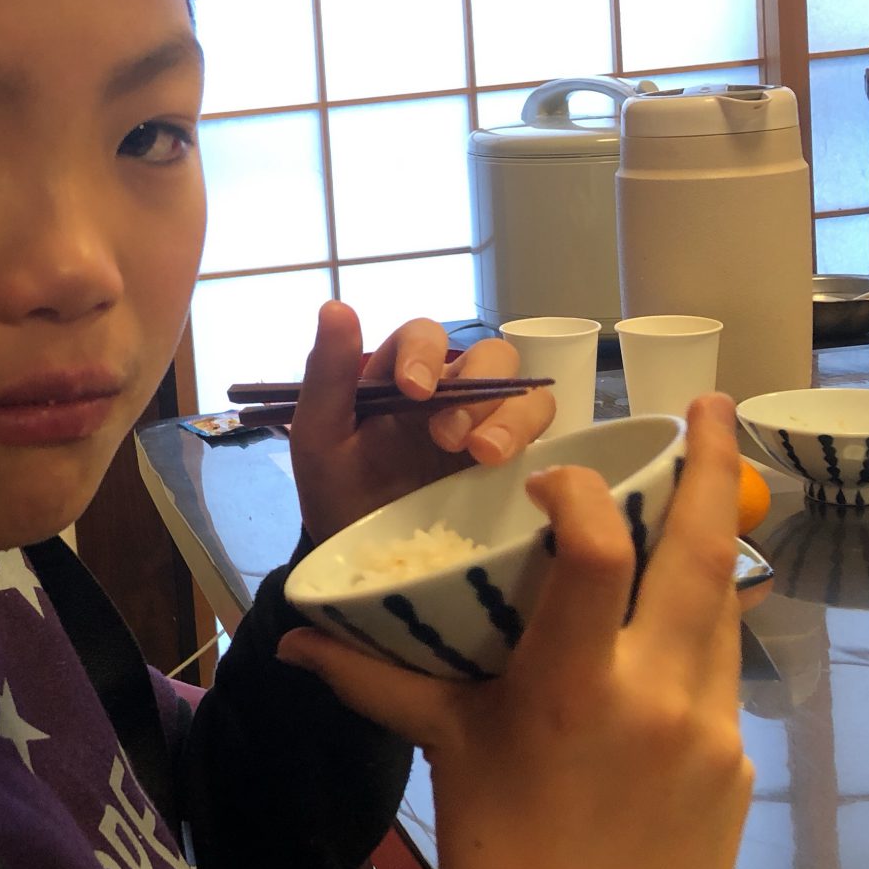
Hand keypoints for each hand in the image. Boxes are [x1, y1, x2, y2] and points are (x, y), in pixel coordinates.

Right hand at [280, 395, 753, 868]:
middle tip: (711, 406)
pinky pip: (724, 669)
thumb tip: (290, 640)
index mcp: (568, 689)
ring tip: (700, 496)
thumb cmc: (498, 853)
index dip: (582, 495)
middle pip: (701, 554)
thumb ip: (374, 681)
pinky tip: (673, 620)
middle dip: (711, 469)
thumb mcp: (445, 749)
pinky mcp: (738, 763)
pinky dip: (702, 627)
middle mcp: (653, 697)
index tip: (557, 476)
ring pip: (724, 607)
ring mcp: (709, 730)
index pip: (597, 554)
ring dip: (710, 547)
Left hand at [288, 301, 554, 541]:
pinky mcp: (516, 470)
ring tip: (484, 456)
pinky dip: (541, 448)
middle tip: (449, 436)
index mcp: (403, 378)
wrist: (362, 561)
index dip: (425, 352)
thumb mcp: (319, 436)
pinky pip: (548, 444)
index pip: (426, 337)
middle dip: (477, 388)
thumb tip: (335, 306)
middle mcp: (452, 396)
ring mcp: (488, 431)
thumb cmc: (337, 491)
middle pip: (492, 357)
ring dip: (512, 417)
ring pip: (527, 396)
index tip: (412, 389)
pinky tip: (522, 475)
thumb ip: (327, 374)